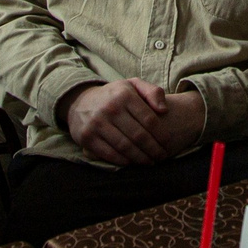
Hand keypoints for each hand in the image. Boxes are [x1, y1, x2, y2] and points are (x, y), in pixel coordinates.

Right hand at [64, 79, 202, 165]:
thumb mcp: (133, 85)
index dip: (161, 135)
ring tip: (150, 162)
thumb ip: (153, 92)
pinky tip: (132, 162)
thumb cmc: (114, 96)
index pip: (149, 120)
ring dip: (141, 158)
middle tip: (161, 157)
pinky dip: (123, 161)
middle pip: (139, 136)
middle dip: (154, 149)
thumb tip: (164, 110)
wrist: (80, 101)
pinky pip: (109, 154)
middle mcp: (110, 108)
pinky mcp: (87, 137)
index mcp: (125, 95)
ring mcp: (97, 123)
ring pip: (125, 147)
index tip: (168, 144)